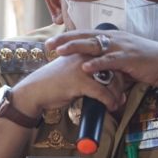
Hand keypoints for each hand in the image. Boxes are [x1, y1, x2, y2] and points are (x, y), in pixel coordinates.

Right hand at [12, 52, 127, 118]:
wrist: (35, 91)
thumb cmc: (53, 82)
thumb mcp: (72, 69)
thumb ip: (86, 69)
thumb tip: (103, 79)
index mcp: (83, 50)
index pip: (108, 58)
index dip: (117, 72)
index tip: (122, 84)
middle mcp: (84, 56)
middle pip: (112, 68)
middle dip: (120, 85)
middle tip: (122, 97)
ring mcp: (82, 68)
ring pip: (110, 80)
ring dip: (117, 95)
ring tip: (117, 103)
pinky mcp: (79, 81)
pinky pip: (102, 92)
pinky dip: (109, 101)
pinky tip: (110, 107)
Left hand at [46, 30, 157, 89]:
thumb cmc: (145, 63)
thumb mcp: (123, 58)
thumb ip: (107, 61)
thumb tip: (93, 67)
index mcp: (112, 37)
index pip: (85, 34)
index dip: (67, 37)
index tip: (51, 42)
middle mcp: (114, 38)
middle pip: (85, 37)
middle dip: (65, 40)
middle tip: (48, 45)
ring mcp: (121, 47)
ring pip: (94, 45)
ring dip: (76, 48)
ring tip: (59, 52)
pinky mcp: (129, 58)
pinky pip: (110, 61)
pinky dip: (97, 64)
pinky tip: (85, 67)